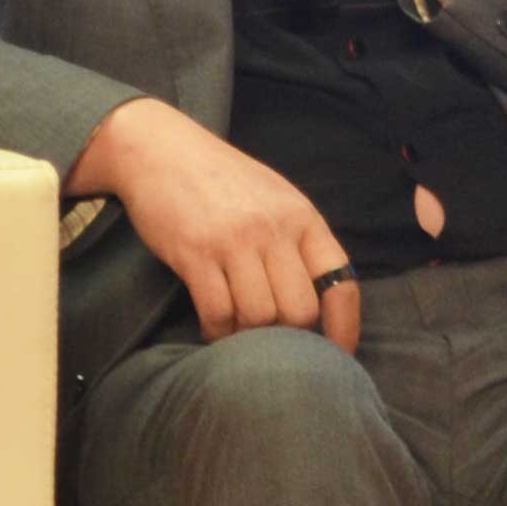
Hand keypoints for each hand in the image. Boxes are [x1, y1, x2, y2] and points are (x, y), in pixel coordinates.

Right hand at [67, 97, 360, 351]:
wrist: (161, 151)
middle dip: (287, 336)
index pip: (341, 283)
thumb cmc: (221, 180)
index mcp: (302, 217)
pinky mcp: (196, 253)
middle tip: (270, 337)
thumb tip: (318, 303)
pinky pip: (218, 314)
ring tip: (237, 330)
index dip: (344, 328)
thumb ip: (297, 243)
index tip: (338, 354)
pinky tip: (213, 326)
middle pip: (299, 312)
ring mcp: (234, 240)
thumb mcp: (275, 198)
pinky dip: (217, 331)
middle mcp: (273, 228)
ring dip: (248, 336)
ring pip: (259, 318)